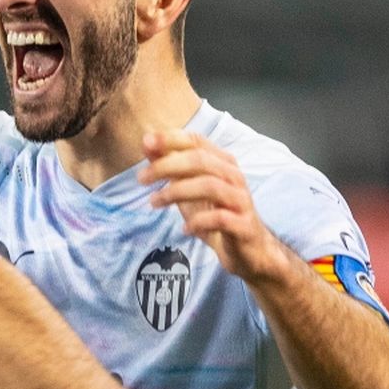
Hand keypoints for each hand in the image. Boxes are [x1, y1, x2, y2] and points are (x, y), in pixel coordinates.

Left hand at [138, 130, 287, 283]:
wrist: (247, 250)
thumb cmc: (215, 213)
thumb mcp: (188, 187)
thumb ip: (170, 165)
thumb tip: (147, 142)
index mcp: (221, 162)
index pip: (197, 141)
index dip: (171, 139)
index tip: (146, 142)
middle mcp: (233, 176)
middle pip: (200, 161)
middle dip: (166, 166)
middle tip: (141, 178)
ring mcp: (241, 200)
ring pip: (209, 186)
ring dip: (176, 192)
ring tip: (155, 202)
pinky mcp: (244, 225)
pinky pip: (221, 219)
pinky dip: (198, 222)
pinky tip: (185, 228)